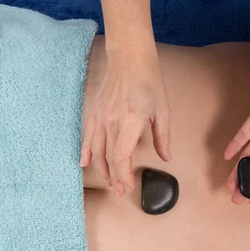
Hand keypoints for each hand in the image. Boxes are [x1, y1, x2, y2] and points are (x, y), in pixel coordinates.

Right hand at [80, 49, 170, 196]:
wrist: (130, 59)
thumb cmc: (149, 82)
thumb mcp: (163, 109)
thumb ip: (162, 136)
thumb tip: (165, 157)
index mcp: (131, 121)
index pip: (121, 157)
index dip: (124, 175)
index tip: (129, 186)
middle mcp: (112, 121)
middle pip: (109, 158)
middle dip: (114, 178)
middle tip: (120, 191)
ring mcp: (100, 116)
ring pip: (96, 151)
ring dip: (102, 169)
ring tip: (108, 182)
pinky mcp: (95, 112)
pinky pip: (87, 136)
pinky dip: (85, 152)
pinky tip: (84, 164)